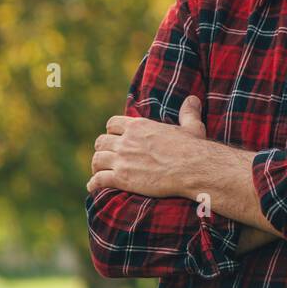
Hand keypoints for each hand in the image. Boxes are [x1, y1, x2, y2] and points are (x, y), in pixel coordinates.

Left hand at [87, 95, 212, 197]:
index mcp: (140, 126)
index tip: (115, 137)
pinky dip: (94, 184)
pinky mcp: (122, 178)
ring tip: (99, 172)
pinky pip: (99, 180)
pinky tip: (93, 187)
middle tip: (106, 157)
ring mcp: (122, 160)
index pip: (113, 123)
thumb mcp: (192, 126)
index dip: (112, 131)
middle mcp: (127, 141)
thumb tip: (193, 99)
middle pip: (101, 142)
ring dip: (97, 166)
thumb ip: (188, 113)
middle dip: (103, 149)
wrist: (192, 168)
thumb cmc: (193, 148)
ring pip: (97, 160)